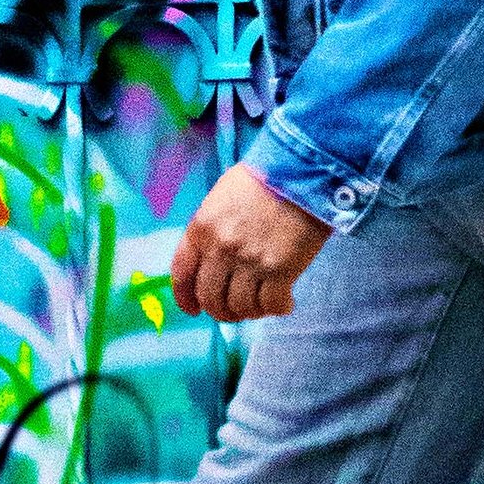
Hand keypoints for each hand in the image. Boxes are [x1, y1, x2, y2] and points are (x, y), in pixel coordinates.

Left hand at [171, 163, 332, 323]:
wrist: (301, 172)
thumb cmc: (263, 179)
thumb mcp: (221, 198)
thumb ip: (210, 231)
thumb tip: (211, 263)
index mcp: (201, 229)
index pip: (182, 274)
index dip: (186, 298)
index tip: (194, 309)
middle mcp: (220, 249)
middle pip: (210, 298)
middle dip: (221, 311)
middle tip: (235, 311)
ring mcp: (249, 262)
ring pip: (240, 307)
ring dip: (250, 312)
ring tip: (262, 304)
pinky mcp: (280, 271)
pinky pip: (271, 305)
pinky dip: (277, 309)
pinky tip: (284, 302)